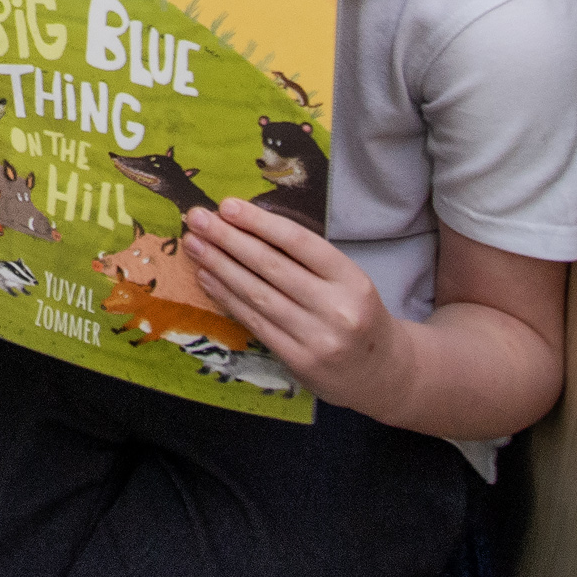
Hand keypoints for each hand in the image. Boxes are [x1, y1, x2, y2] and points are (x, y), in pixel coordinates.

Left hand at [180, 197, 400, 414]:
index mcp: (352, 279)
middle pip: (271, 267)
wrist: (381, 371)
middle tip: (196, 218)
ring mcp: (317, 338)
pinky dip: (227, 297)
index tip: (227, 205)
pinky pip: (254, 322)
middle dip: (228, 239)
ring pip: (257, 295)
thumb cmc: (356, 313)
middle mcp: (336, 309)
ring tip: (195, 245)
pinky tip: (208, 278)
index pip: (299, 243)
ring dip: (220, 266)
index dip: (260, 222)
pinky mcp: (298, 361)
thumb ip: (307, 258)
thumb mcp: (347, 279)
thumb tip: (248, 226)